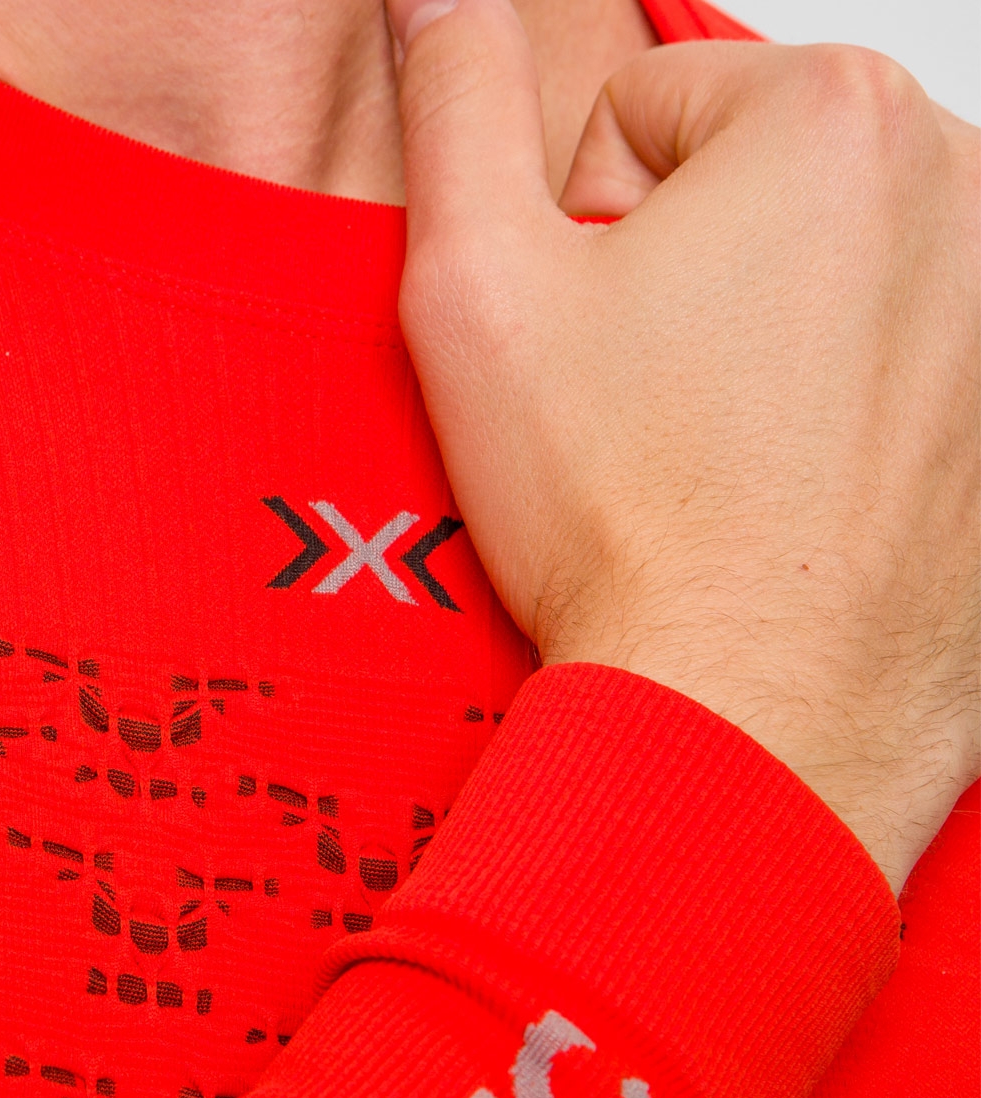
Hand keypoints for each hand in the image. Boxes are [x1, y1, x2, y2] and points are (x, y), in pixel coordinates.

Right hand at [389, 0, 978, 889]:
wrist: (754, 714)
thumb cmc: (630, 522)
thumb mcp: (477, 289)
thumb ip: (450, 101)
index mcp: (826, 117)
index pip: (644, 121)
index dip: (579, 241)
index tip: (594, 350)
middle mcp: (960, 186)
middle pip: (752, 192)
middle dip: (684, 285)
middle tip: (651, 419)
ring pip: (828, 284)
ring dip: (764, 351)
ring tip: (721, 468)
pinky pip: (899, 374)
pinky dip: (843, 421)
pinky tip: (794, 499)